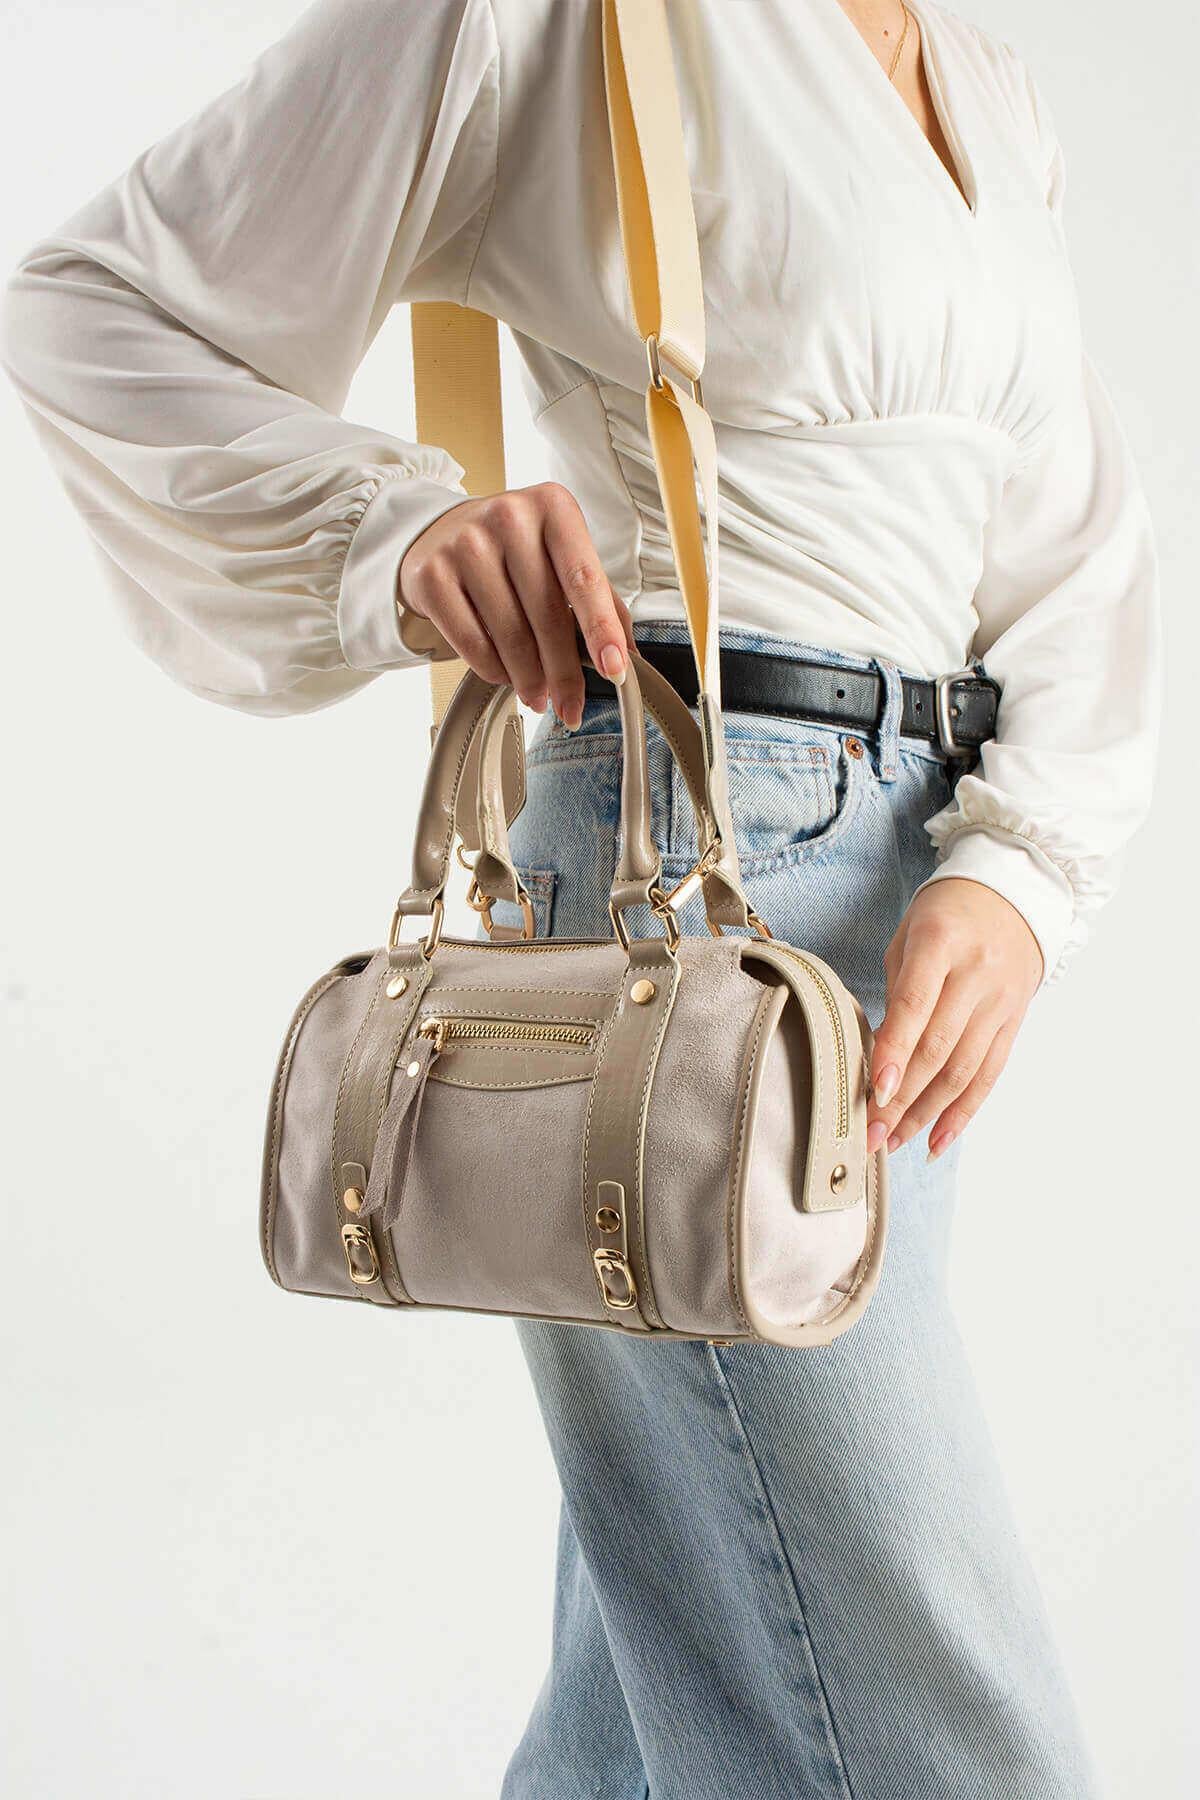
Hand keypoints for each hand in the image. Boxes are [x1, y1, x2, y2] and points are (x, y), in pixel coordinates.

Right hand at [398, 482, 634, 726]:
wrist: (440, 533)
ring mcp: (465, 544)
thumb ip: (599, 596)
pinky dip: (494, 671)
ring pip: (510, 636)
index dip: (601, 630)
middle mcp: (509, 517)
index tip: (615, 671)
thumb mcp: (560, 554)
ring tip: (538, 696)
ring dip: (529, 679)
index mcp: (553, 508)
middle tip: (571, 706)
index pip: (584, 579)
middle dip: (563, 673)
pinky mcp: (433, 576)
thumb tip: (627, 653)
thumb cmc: (514, 548)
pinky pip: (473, 643)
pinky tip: (505, 677)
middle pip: (547, 615)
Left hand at [866, 877, 1043, 1160]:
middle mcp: (977, 975)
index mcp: (941, 942)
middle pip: (939, 1047)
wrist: (1013, 897)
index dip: (895, 1051)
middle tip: (870, 1133)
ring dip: (926, 1114)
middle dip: (902, 1098)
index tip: (875, 1091)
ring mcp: (1001, 1002)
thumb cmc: (945, 916)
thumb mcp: (908, 936)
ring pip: (963, 1070)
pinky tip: (937, 1141)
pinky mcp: (1014, 1022)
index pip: (916, 1005)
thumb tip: (880, 1057)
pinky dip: (963, 1112)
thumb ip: (896, 992)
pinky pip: (989, 1075)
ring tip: (893, 1142)